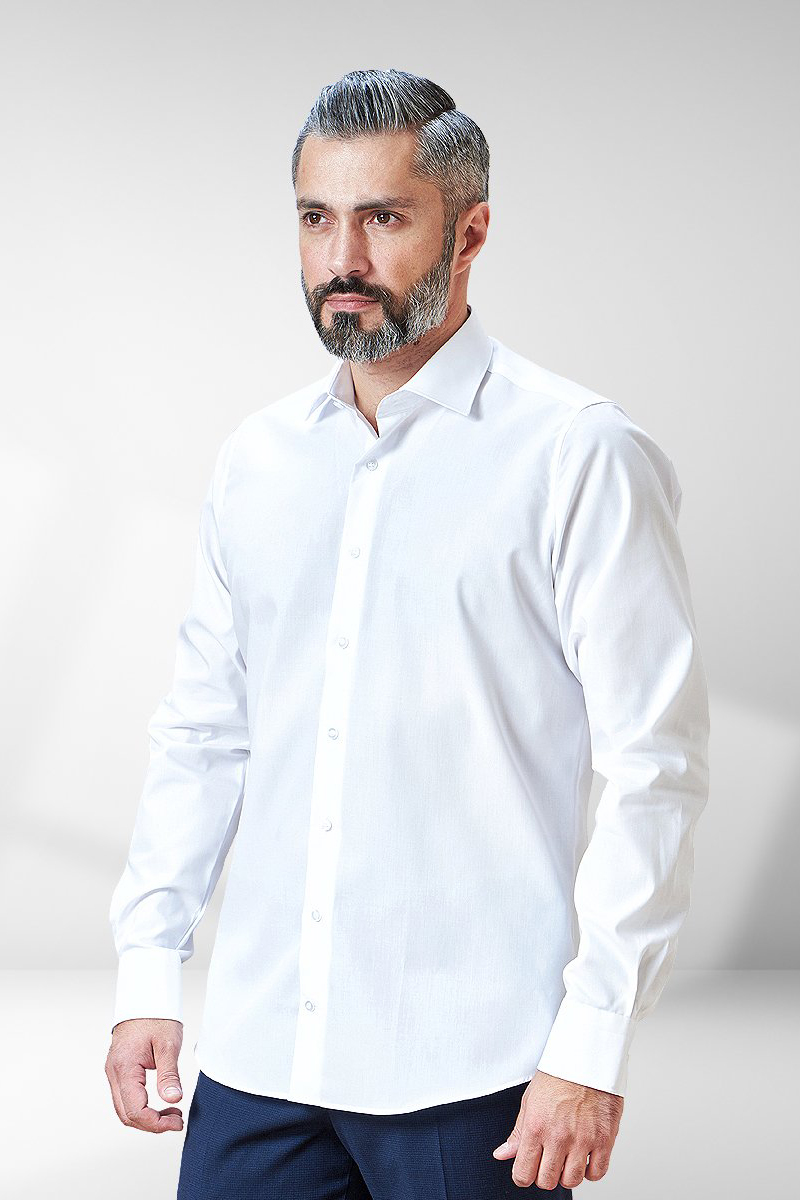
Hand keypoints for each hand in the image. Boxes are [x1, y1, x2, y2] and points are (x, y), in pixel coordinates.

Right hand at [105, 1017, 184, 1132]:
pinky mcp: (119, 1071)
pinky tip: (160, 1103)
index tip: (177, 1122)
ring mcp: (114, 1073)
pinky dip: (142, 1107)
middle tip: (177, 1121)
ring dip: (147, 1117)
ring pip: (124, 1109)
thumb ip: (169, 1075)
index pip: (135, 1110)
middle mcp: (114, 1073)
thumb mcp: (168, 1044)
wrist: (145, 998)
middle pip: (126, 1115)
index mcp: (124, 1068)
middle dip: (152, 1124)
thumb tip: (174, 1100)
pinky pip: (126, 1098)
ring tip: (172, 1113)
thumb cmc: (156, 1017)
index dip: (156, 1123)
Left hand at [492, 1070, 623, 1188]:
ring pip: (572, 1180)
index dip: (523, 1176)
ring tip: (567, 1157)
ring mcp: (583, 1139)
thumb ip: (517, 1133)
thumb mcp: (529, 1101)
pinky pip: (597, 1173)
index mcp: (536, 1127)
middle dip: (544, 1175)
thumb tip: (502, 1154)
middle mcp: (558, 1136)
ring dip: (567, 1174)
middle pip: (547, 1181)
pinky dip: (591, 1171)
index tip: (527, 1170)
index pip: (523, 1173)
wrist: (585, 1057)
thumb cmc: (557, 1076)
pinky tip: (585, 1156)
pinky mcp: (604, 1139)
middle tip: (548, 1160)